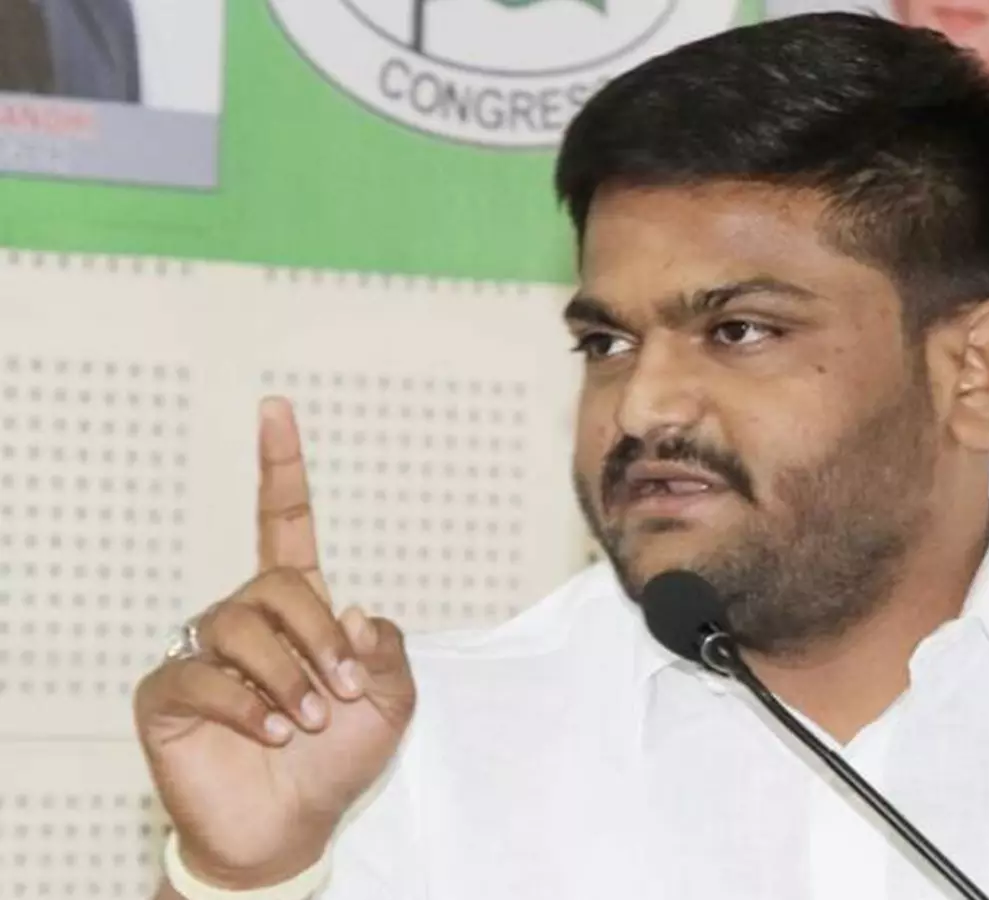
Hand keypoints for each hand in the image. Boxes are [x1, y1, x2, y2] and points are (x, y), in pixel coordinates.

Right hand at [134, 398, 416, 887]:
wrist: (291, 827)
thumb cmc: (336, 760)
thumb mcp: (391, 702)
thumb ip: (387, 651)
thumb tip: (358, 611)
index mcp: (298, 607)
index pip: (284, 522)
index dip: (282, 467)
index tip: (276, 409)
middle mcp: (245, 617)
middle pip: (280, 584)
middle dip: (320, 636)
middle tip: (340, 692)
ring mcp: (201, 651)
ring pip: (241, 624)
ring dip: (288, 674)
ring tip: (305, 721)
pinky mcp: (168, 692)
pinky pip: (202, 675)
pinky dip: (245, 704)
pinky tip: (269, 732)